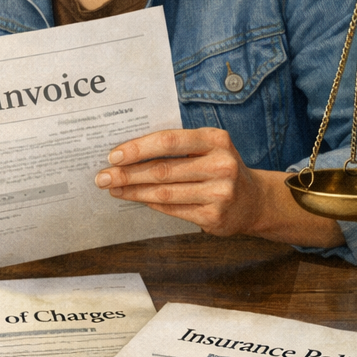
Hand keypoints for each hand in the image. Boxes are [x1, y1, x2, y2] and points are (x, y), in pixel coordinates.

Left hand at [94, 127, 343, 246]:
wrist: (253, 201)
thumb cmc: (219, 167)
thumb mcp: (207, 147)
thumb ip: (176, 146)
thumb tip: (127, 151)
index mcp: (215, 140)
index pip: (169, 141)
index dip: (138, 148)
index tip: (113, 155)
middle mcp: (220, 165)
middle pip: (163, 170)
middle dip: (128, 174)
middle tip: (102, 176)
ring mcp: (220, 193)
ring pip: (164, 193)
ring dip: (134, 191)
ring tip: (113, 189)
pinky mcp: (215, 217)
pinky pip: (173, 209)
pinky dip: (151, 204)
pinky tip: (136, 199)